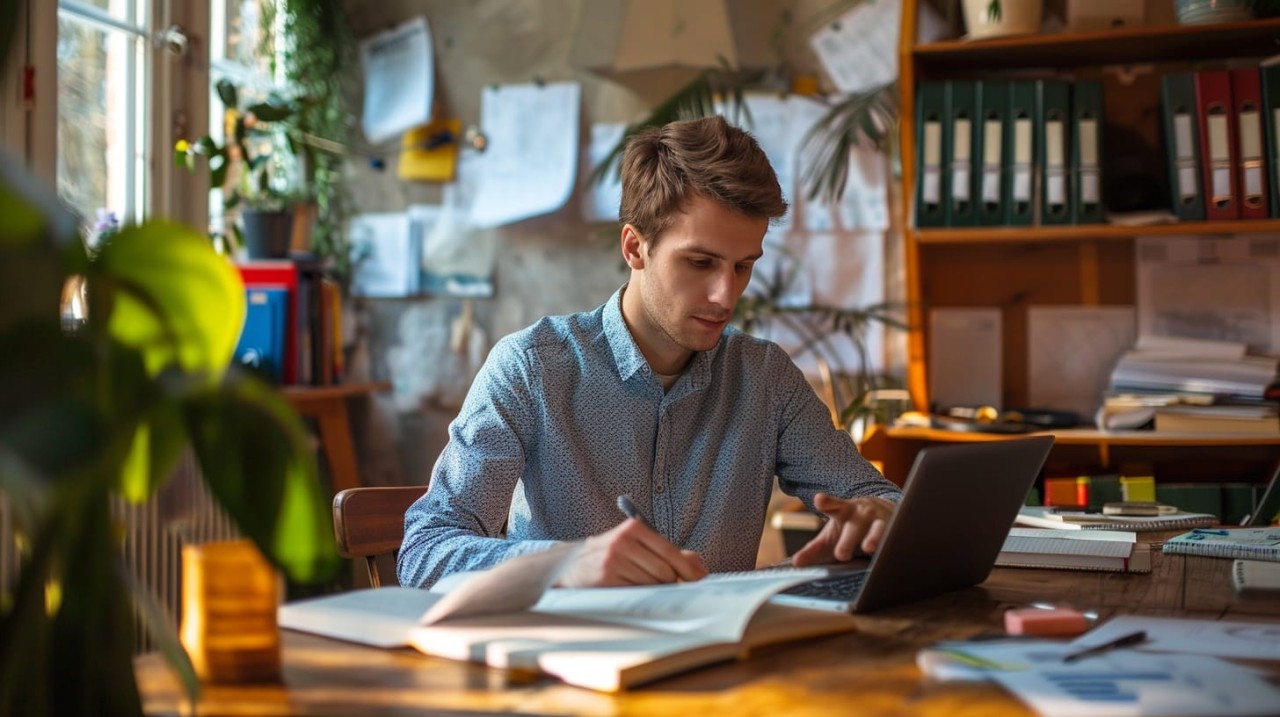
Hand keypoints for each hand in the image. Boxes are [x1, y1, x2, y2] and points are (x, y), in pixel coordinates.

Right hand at [556, 519, 707, 587]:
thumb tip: (700, 568)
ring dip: (652, 590)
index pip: (671, 552)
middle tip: (659, 583)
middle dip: (668, 582)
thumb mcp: (636, 545)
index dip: (689, 569)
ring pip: (653, 586)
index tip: (699, 578)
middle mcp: (623, 542)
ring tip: (636, 583)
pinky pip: (637, 595)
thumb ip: (669, 553)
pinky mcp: (605, 581)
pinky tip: (626, 589)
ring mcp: (612, 562)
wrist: (570, 567)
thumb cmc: (610, 556)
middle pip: (666, 573)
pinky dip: (638, 596)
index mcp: (633, 528)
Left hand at [790, 493, 895, 566]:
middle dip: (847, 540)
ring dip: (873, 538)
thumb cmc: (850, 529)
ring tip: (869, 548)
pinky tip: (892, 553)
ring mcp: (879, 519)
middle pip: (853, 526)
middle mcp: (860, 513)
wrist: (881, 513)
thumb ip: (813, 550)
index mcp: (841, 512)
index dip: (826, 502)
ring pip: (877, 529)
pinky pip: (894, 536)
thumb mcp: (830, 538)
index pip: (833, 505)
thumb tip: (795, 563)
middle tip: (840, 554)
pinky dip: (893, 544)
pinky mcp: (895, 527)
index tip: (819, 500)